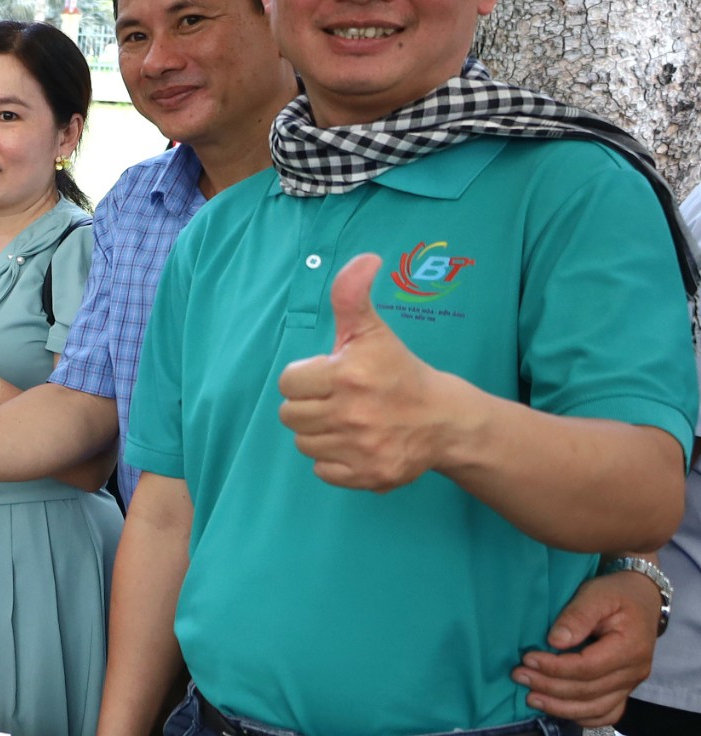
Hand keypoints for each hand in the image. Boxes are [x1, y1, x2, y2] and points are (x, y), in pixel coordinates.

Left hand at [277, 254, 455, 489]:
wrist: (446, 420)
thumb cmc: (400, 372)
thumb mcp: (374, 331)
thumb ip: (352, 296)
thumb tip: (365, 259)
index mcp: (349, 375)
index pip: (289, 382)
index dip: (306, 377)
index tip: (331, 376)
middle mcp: (353, 414)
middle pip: (290, 415)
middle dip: (310, 404)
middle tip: (338, 399)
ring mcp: (361, 448)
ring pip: (304, 443)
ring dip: (320, 432)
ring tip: (347, 420)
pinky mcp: (368, 476)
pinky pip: (322, 471)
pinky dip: (334, 461)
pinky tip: (356, 444)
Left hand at [514, 568, 661, 726]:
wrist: (641, 600)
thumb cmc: (616, 595)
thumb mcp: (597, 594)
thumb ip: (577, 616)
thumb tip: (555, 641)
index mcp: (630, 647)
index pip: (588, 668)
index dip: (555, 668)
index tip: (527, 658)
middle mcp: (634, 672)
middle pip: (588, 691)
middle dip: (549, 687)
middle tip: (519, 676)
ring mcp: (631, 684)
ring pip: (596, 709)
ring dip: (560, 707)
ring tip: (531, 698)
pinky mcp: (624, 690)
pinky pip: (605, 714)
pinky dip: (581, 717)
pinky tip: (556, 709)